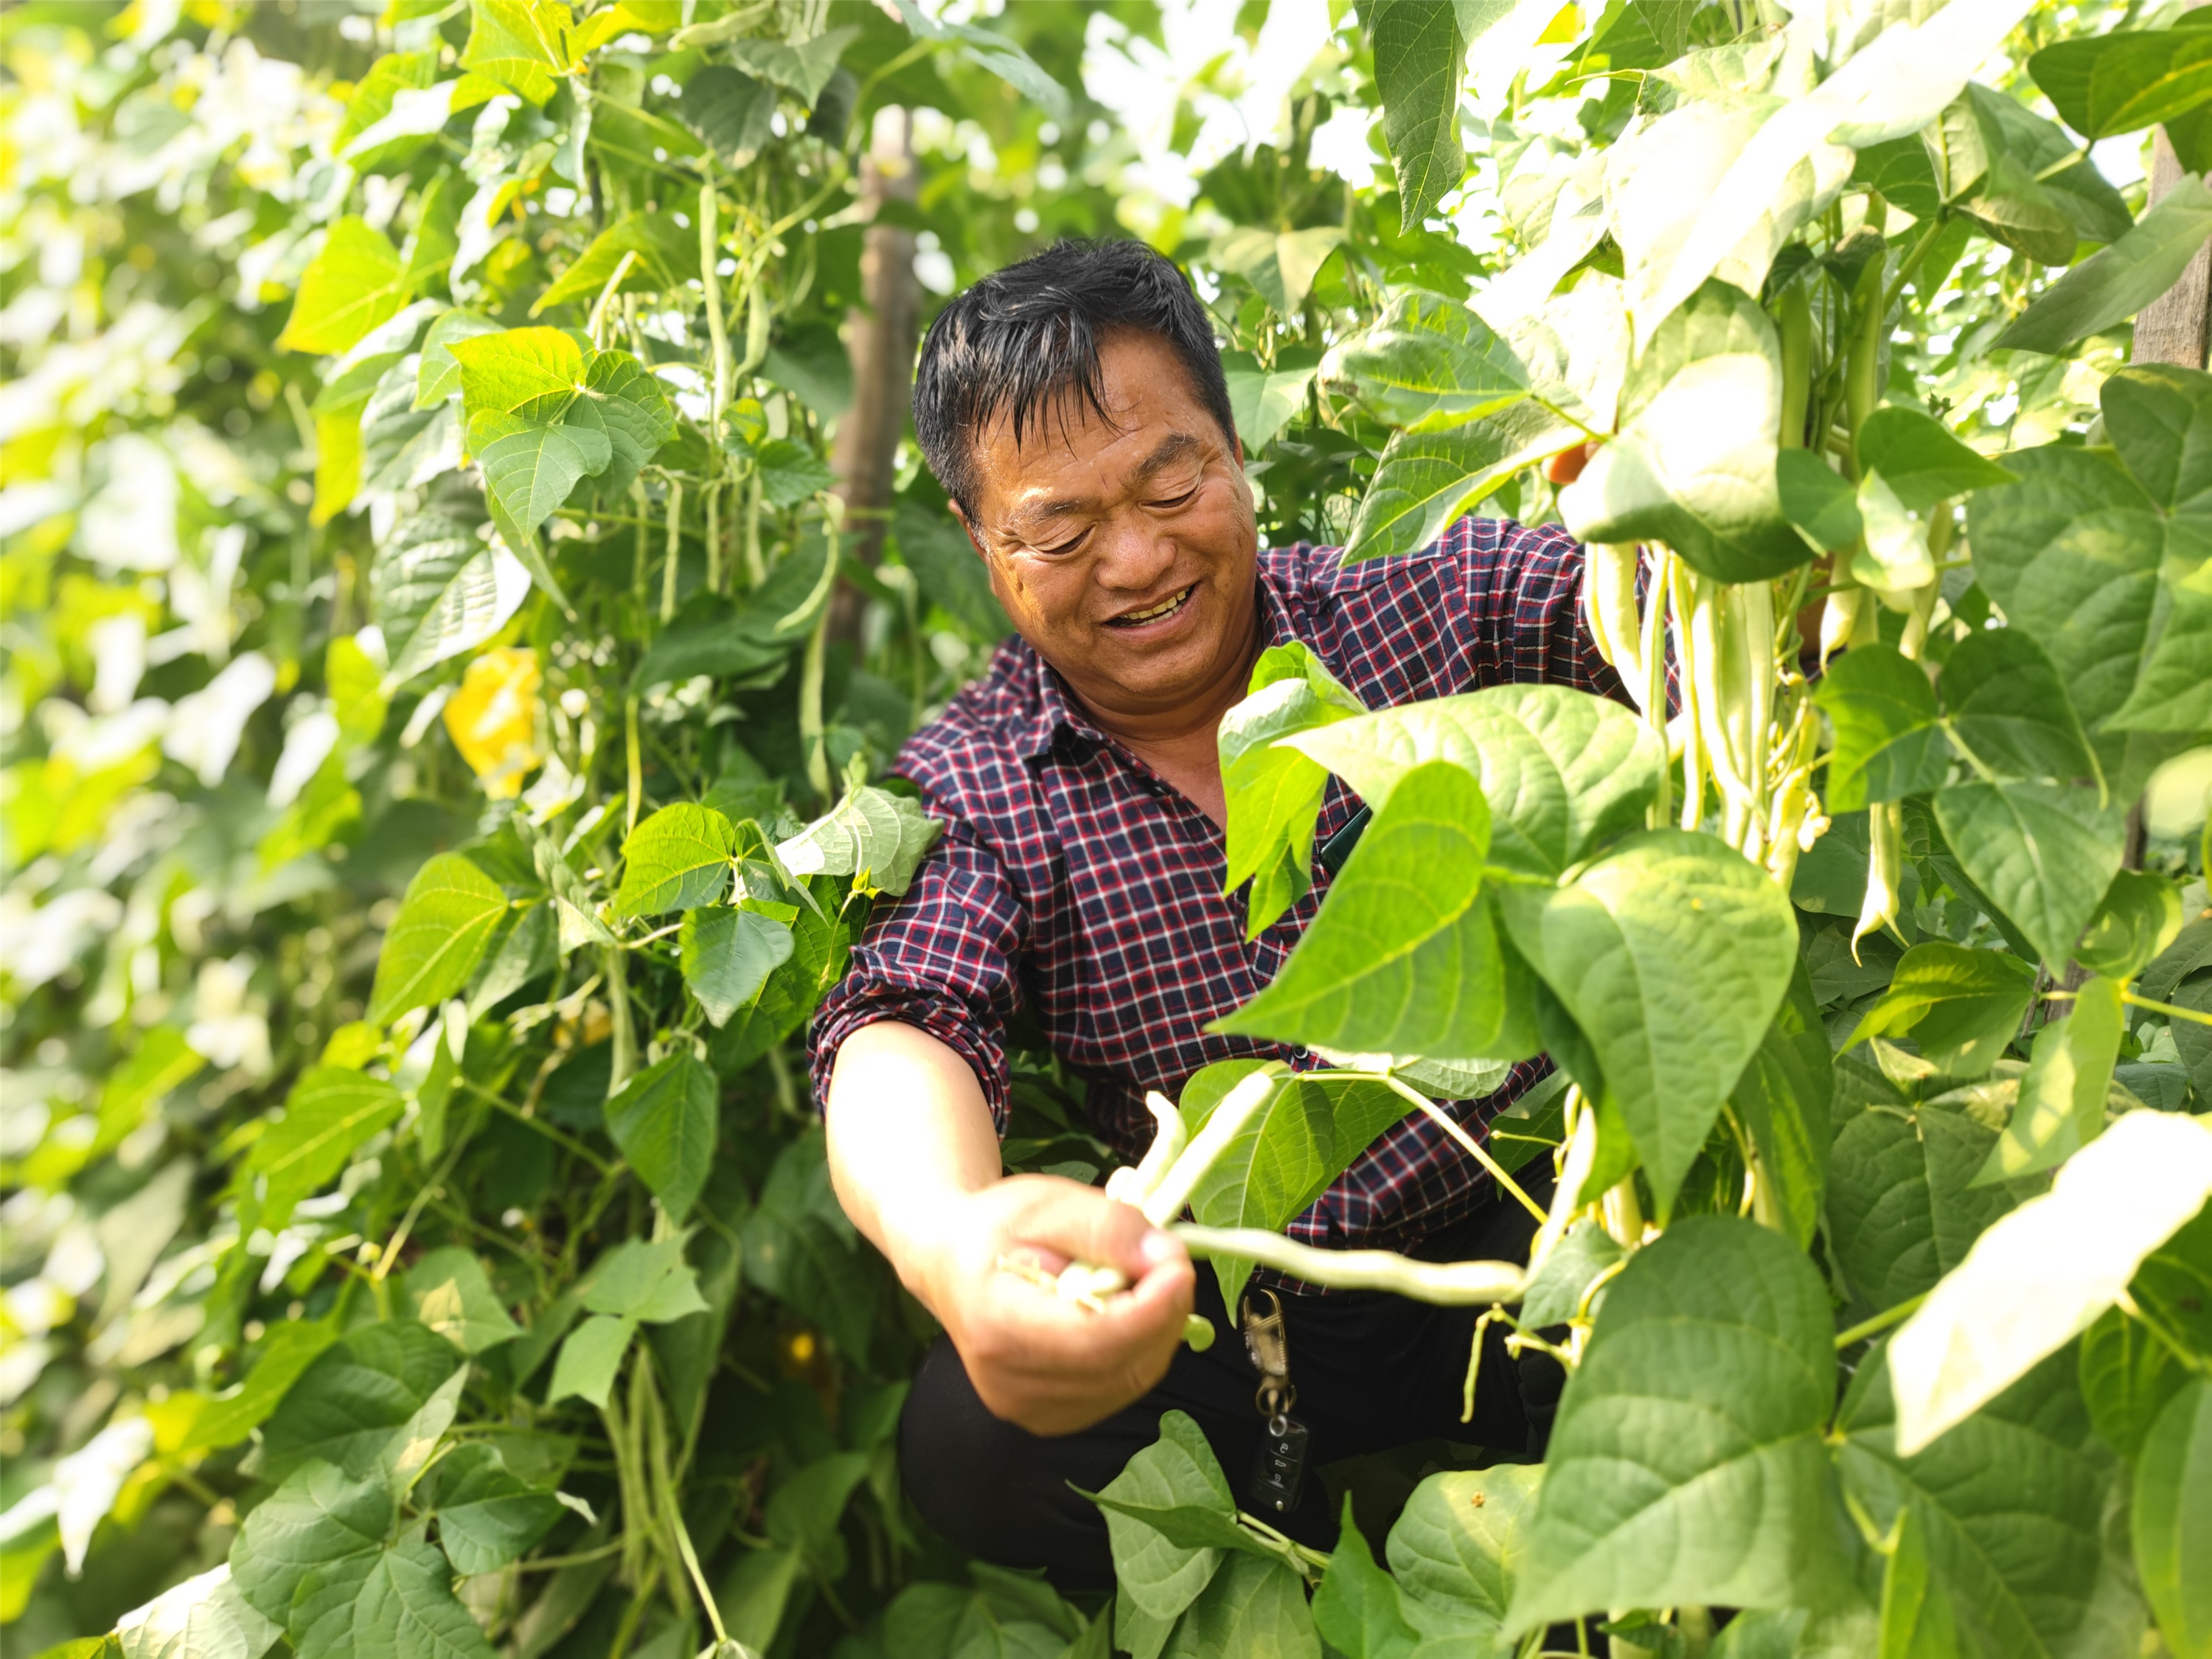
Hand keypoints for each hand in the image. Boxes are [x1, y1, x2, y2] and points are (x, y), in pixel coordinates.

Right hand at [915, 1174, 1194, 1434]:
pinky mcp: (1049, 1417)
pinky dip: (1139, 1350)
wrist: (950, 1264)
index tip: (1179, 1266)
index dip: (1149, 1308)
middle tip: (1171, 1261)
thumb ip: (1106, 1227)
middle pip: (1118, 1365)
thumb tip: (1165, 1258)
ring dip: (1156, 1331)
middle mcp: (1010, 1384)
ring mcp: (1029, 1410)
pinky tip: (1128, 1312)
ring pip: (1128, 1380)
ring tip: (1146, 1280)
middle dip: (1162, 1313)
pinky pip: (1118, 1388)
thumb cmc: (994, 1228)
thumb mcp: (1045, 1204)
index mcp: (997, 1326)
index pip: (1092, 1339)